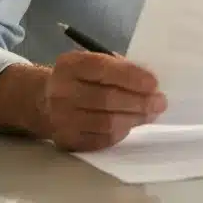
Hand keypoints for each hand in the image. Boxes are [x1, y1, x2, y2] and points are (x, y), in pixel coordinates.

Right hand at [40, 51, 166, 151]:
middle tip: (160, 102)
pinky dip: (121, 132)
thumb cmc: (79, 78)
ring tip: (150, 114)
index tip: (154, 83)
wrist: (43, 101)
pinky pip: (101, 139)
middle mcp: (61, 91)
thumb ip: (118, 68)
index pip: (102, 69)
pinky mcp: (66, 140)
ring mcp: (61, 118)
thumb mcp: (92, 63)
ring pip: (106, 123)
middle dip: (139, 101)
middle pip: (106, 98)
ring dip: (134, 119)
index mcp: (70, 65)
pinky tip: (130, 124)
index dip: (131, 76)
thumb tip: (150, 84)